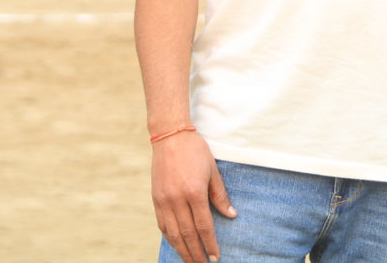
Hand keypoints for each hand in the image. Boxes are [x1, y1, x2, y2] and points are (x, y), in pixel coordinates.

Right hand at [151, 131, 235, 262]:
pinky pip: (162, 224)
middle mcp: (177, 199)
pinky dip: (170, 237)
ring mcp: (164, 200)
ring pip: (173, 233)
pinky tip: (177, 244)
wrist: (170, 136)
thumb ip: (220, 195)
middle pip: (188, 234)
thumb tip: (231, 215)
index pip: (204, 226)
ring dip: (182, 250)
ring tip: (191, 261)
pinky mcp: (156, 198)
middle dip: (196, 253)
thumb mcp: (212, 170)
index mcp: (194, 192)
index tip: (215, 256)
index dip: (210, 244)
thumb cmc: (195, 151)